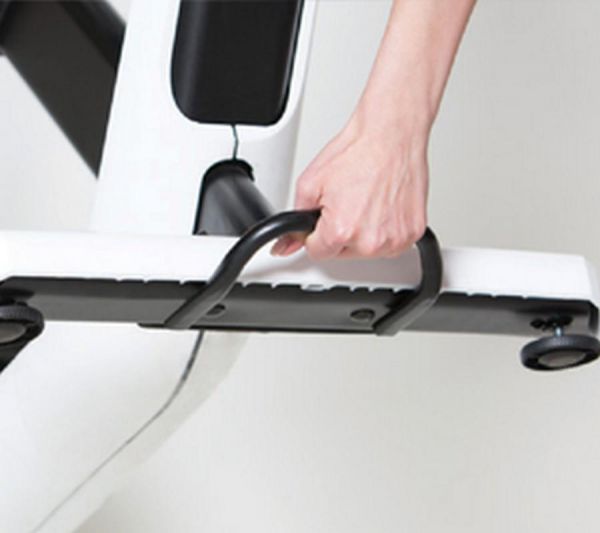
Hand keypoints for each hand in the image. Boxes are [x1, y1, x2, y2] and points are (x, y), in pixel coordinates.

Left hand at [271, 112, 429, 259]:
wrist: (390, 135)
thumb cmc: (357, 153)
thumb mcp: (310, 184)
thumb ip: (295, 222)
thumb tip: (286, 244)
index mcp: (341, 231)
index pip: (317, 253)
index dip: (316, 235)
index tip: (323, 220)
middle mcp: (370, 241)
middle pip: (342, 253)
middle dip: (339, 233)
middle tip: (346, 203)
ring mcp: (394, 239)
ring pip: (367, 251)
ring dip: (363, 233)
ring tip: (365, 202)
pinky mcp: (413, 233)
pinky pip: (391, 244)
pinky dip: (385, 230)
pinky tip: (382, 207)